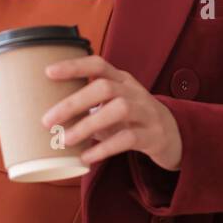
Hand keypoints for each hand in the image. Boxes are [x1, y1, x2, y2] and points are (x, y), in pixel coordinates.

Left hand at [39, 55, 181, 170]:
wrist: (175, 137)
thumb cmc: (134, 120)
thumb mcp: (114, 106)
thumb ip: (90, 108)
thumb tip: (50, 118)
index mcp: (122, 80)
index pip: (98, 64)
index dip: (74, 66)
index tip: (48, 72)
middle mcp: (135, 92)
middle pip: (105, 87)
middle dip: (74, 102)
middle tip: (47, 120)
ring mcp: (147, 112)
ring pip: (119, 109)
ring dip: (88, 124)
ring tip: (65, 139)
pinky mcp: (154, 136)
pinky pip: (129, 138)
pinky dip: (104, 148)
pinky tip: (86, 157)